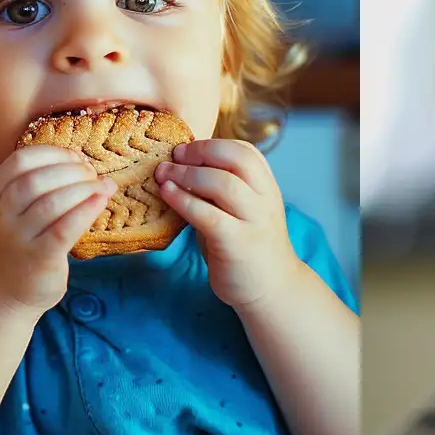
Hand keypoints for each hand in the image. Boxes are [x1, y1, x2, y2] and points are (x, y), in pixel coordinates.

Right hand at [0, 145, 114, 311]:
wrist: (5, 295)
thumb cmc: (21, 248)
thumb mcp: (17, 214)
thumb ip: (37, 190)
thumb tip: (84, 165)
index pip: (19, 161)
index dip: (51, 153)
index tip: (75, 156)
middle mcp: (3, 216)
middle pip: (35, 179)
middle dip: (70, 170)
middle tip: (92, 173)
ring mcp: (19, 238)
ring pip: (50, 202)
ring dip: (82, 188)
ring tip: (103, 186)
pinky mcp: (39, 258)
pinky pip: (63, 229)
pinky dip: (84, 211)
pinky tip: (101, 202)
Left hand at [155, 139, 301, 310]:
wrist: (271, 290)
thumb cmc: (246, 247)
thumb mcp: (240, 210)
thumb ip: (219, 189)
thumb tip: (178, 165)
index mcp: (266, 186)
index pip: (244, 151)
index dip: (211, 145)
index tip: (184, 149)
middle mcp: (265, 200)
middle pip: (236, 159)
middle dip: (199, 153)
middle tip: (171, 158)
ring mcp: (255, 221)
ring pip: (223, 183)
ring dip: (187, 174)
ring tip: (163, 175)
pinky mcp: (238, 244)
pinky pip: (208, 215)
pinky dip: (184, 201)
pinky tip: (167, 194)